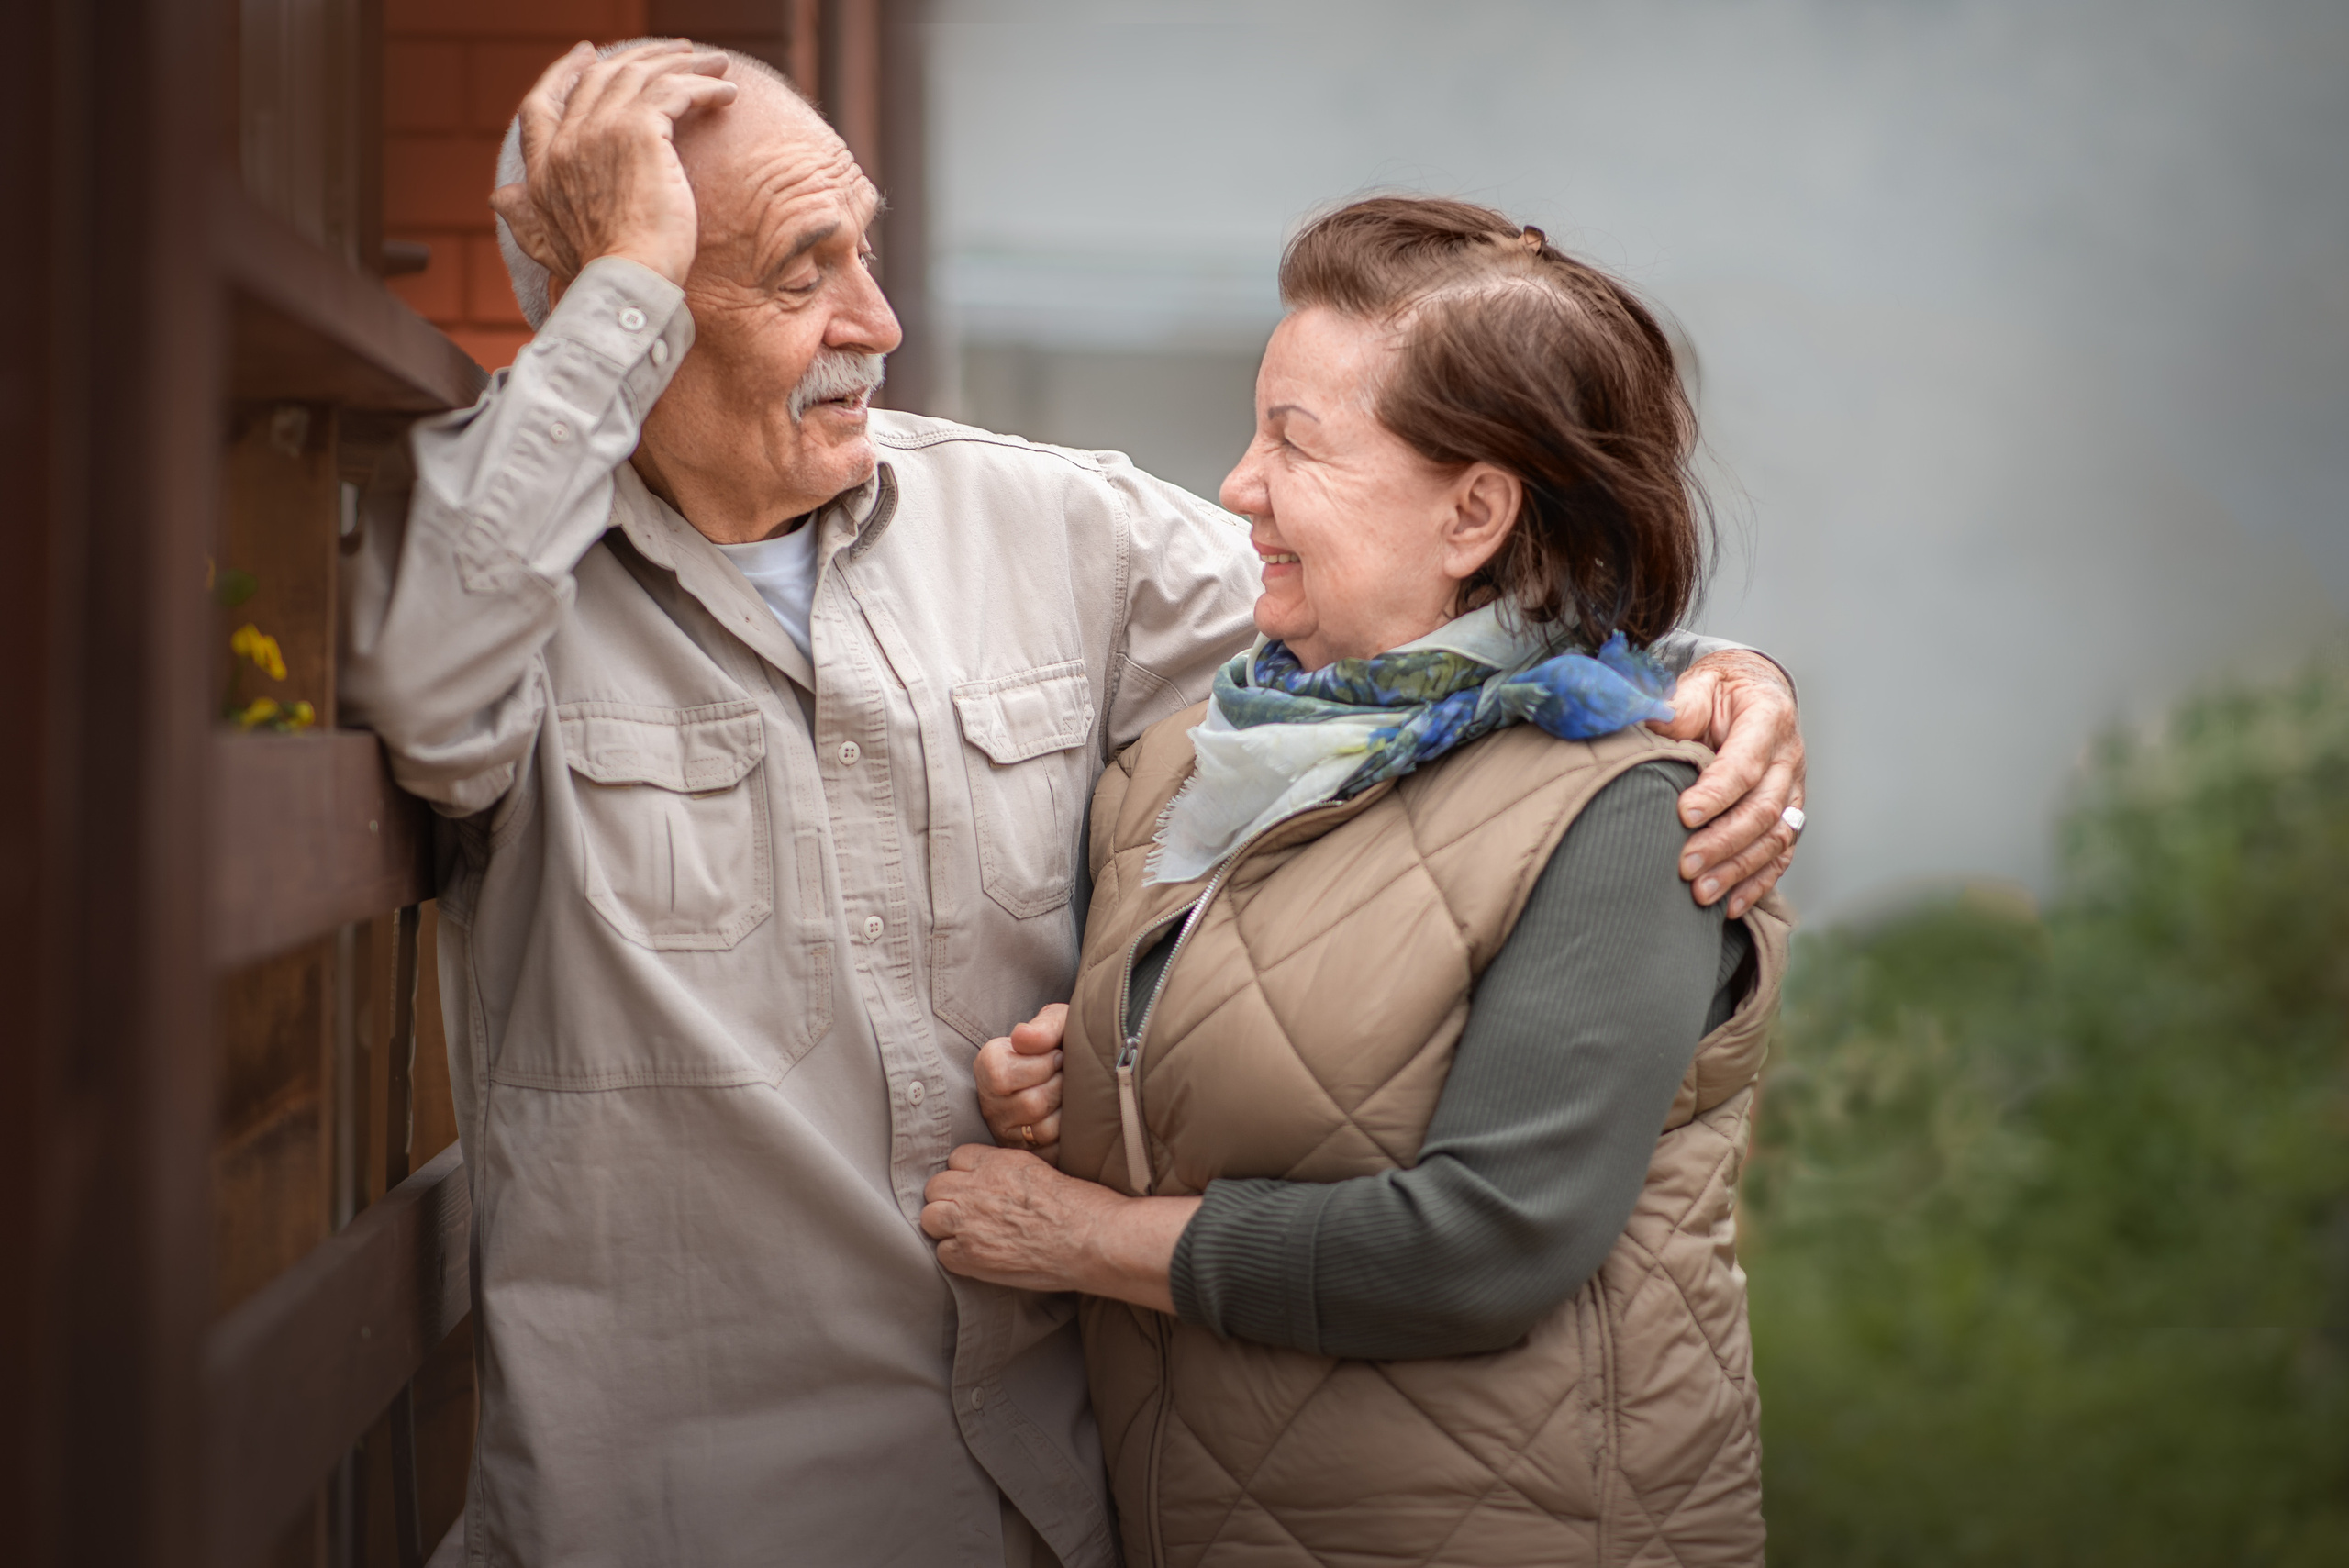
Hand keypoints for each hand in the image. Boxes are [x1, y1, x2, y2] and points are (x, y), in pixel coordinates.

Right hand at [491, 40, 736, 289]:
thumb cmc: (597, 276)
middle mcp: (566, 141)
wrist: (627, 284)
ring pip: (640, 75)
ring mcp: (601, 131)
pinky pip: (676, 91)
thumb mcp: (547, 244)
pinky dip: (704, 87)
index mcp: (542, 167)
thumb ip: (524, 216)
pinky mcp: (641, 131)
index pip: (542, 103)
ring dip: (681, 64)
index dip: (564, 73)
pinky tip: (728, 94)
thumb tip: (498, 196)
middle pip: (600, 78)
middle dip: (640, 57)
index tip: (588, 54)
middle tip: (674, 50)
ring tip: (716, 65)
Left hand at [922, 1145, 1192, 1313]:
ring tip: (970, 1236)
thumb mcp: (1041, 1169)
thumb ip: (1008, 1171)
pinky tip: (979, 1258)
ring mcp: (969, 1222)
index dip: (966, 1176)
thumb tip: (996, 1182)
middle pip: (935, 1187)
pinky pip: (943, 1254)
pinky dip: (957, 1258)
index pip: (956, 1158)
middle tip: (971, 1214)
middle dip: (949, 1199)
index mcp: (996, 1161)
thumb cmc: (1082, 1206)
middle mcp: (976, 1186)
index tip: (978, 1189)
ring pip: (930, 1217)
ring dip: (945, 1227)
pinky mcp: (970, 1255)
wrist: (1093, 1239)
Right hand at [976, 1003, 1066, 1165]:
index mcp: (989, 1066)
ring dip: (1066, 1110)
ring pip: (1042, 1131)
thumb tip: (1022, 1037)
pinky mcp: (1028, 1153)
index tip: (1058, 1055)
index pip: (1004, 1076)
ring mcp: (1007, 1132)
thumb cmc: (1061, 1043)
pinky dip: (1069, 1135)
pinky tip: (1070, 1115)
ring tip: (1069, 1093)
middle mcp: (990, 1103)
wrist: (1072, 1067)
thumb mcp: (1057, 1023)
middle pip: (1030, 1104)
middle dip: (1060, 1086)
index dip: (1043, 1065)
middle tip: (1067, 1075)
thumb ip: (1044, 1027)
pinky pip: (1052, 1151)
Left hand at [1647, 649, 1804, 917]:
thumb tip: (1650, 720)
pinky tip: (1731, 906)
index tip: (1683, 814)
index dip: (1717, 792)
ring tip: (1701, 893)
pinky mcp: (1789, 816)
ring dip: (1737, 870)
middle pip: (1762, 809)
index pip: (1745, 763)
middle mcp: (1788, 758)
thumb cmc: (1717, 693)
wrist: (1751, 693)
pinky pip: (1781, 856)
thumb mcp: (1698, 685)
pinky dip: (1757, 884)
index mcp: (1768, 718)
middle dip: (1723, 842)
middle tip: (1685, 865)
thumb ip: (1677, 706)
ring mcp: (1793, 791)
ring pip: (1775, 839)